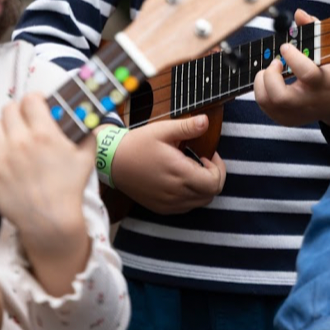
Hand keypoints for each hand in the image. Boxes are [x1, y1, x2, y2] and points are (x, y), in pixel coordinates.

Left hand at [0, 93, 99, 249]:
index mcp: (44, 133)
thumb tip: (91, 119)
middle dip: (17, 112)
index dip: (34, 100)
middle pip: (9, 109)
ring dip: (1, 126)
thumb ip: (88, 134)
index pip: (30, 99)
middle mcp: (20, 140)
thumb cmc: (70, 188)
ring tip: (9, 135)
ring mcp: (2, 155)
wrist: (50, 220)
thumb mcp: (87, 158)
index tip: (37, 105)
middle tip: (23, 121)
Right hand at [106, 115, 226, 215]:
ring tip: (191, 171)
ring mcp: (168, 203)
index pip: (214, 183)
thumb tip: (206, 121)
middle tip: (202, 162)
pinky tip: (181, 182)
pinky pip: (186, 207)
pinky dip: (191, 196)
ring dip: (203, 187)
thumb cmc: (137, 144)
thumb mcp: (161, 130)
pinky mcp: (161, 208)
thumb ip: (187, 127)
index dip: (218, 169)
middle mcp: (176, 192)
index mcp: (179, 173)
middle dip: (213, 177)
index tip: (207, 155)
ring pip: (200, 202)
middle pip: (211, 193)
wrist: (111, 161)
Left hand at [254, 13, 329, 132]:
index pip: (306, 74)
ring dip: (262, 81)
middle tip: (276, 63)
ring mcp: (295, 114)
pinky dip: (262, 89)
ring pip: (266, 101)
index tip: (285, 47)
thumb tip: (298, 13)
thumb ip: (314, 31)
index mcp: (323, 83)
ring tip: (273, 70)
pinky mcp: (285, 119)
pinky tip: (272, 80)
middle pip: (279, 96)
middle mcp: (308, 102)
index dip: (292, 58)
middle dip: (270, 75)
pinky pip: (263, 105)